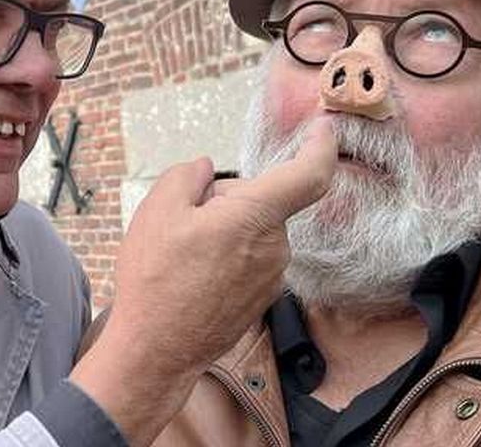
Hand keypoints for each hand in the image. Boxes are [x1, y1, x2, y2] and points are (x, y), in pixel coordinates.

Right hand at [71, 116, 336, 444]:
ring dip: (224, 231)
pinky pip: (249, 259)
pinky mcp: (262, 298)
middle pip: (260, 202)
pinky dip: (226, 257)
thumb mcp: (158, 209)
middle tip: (183, 222)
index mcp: (255, 217)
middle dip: (226, 200)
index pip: (309, 175)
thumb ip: (189, 175)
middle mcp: (274, 247)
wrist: (156, 349)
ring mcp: (271, 277)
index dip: (321, 147)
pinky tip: (193, 277)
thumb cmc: (156, 281)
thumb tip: (207, 171)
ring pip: (253, 231)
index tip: (324, 130)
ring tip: (183, 257)